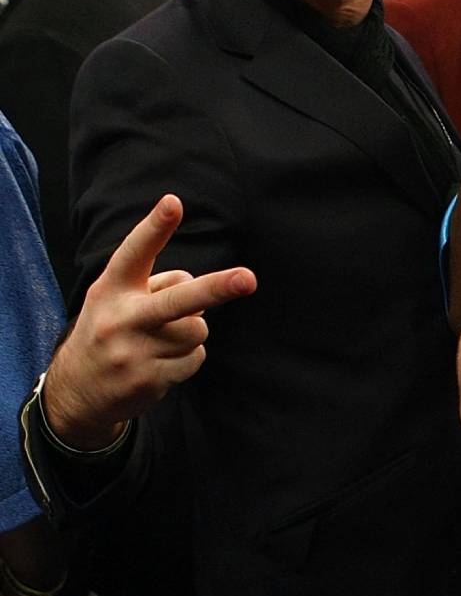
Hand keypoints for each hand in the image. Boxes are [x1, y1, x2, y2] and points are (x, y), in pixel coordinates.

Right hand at [42, 195, 255, 449]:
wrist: (76, 392)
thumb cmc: (110, 331)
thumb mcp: (117, 300)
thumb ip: (156, 284)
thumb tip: (199, 287)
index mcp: (111, 290)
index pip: (134, 254)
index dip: (155, 228)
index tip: (173, 203)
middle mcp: (120, 319)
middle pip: (177, 301)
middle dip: (216, 288)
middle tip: (248, 278)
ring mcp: (133, 353)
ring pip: (197, 330)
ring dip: (190, 333)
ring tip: (160, 341)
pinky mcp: (148, 381)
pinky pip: (195, 358)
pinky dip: (187, 358)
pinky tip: (160, 363)